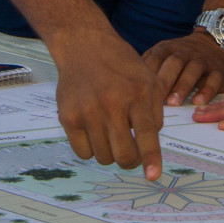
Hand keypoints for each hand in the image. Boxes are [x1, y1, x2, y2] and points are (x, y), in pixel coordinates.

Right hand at [54, 36, 166, 177]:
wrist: (84, 46)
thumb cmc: (121, 65)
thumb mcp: (149, 79)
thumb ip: (155, 112)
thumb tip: (151, 146)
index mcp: (137, 93)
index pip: (147, 135)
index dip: (151, 159)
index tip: (153, 176)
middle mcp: (112, 103)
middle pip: (124, 154)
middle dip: (130, 160)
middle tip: (130, 153)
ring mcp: (88, 111)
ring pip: (104, 157)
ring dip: (110, 153)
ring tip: (110, 132)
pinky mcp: (68, 117)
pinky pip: (83, 153)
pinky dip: (91, 149)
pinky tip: (94, 131)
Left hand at [140, 32, 223, 106]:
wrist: (218, 43)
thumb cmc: (184, 56)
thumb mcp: (165, 55)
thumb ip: (149, 65)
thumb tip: (126, 85)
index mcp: (168, 49)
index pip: (155, 60)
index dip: (147, 74)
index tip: (136, 91)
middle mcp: (186, 52)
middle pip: (174, 63)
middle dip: (164, 80)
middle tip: (154, 99)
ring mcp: (204, 60)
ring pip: (193, 70)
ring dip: (183, 86)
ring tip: (174, 102)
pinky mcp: (219, 70)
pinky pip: (214, 79)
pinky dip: (207, 90)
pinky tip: (199, 102)